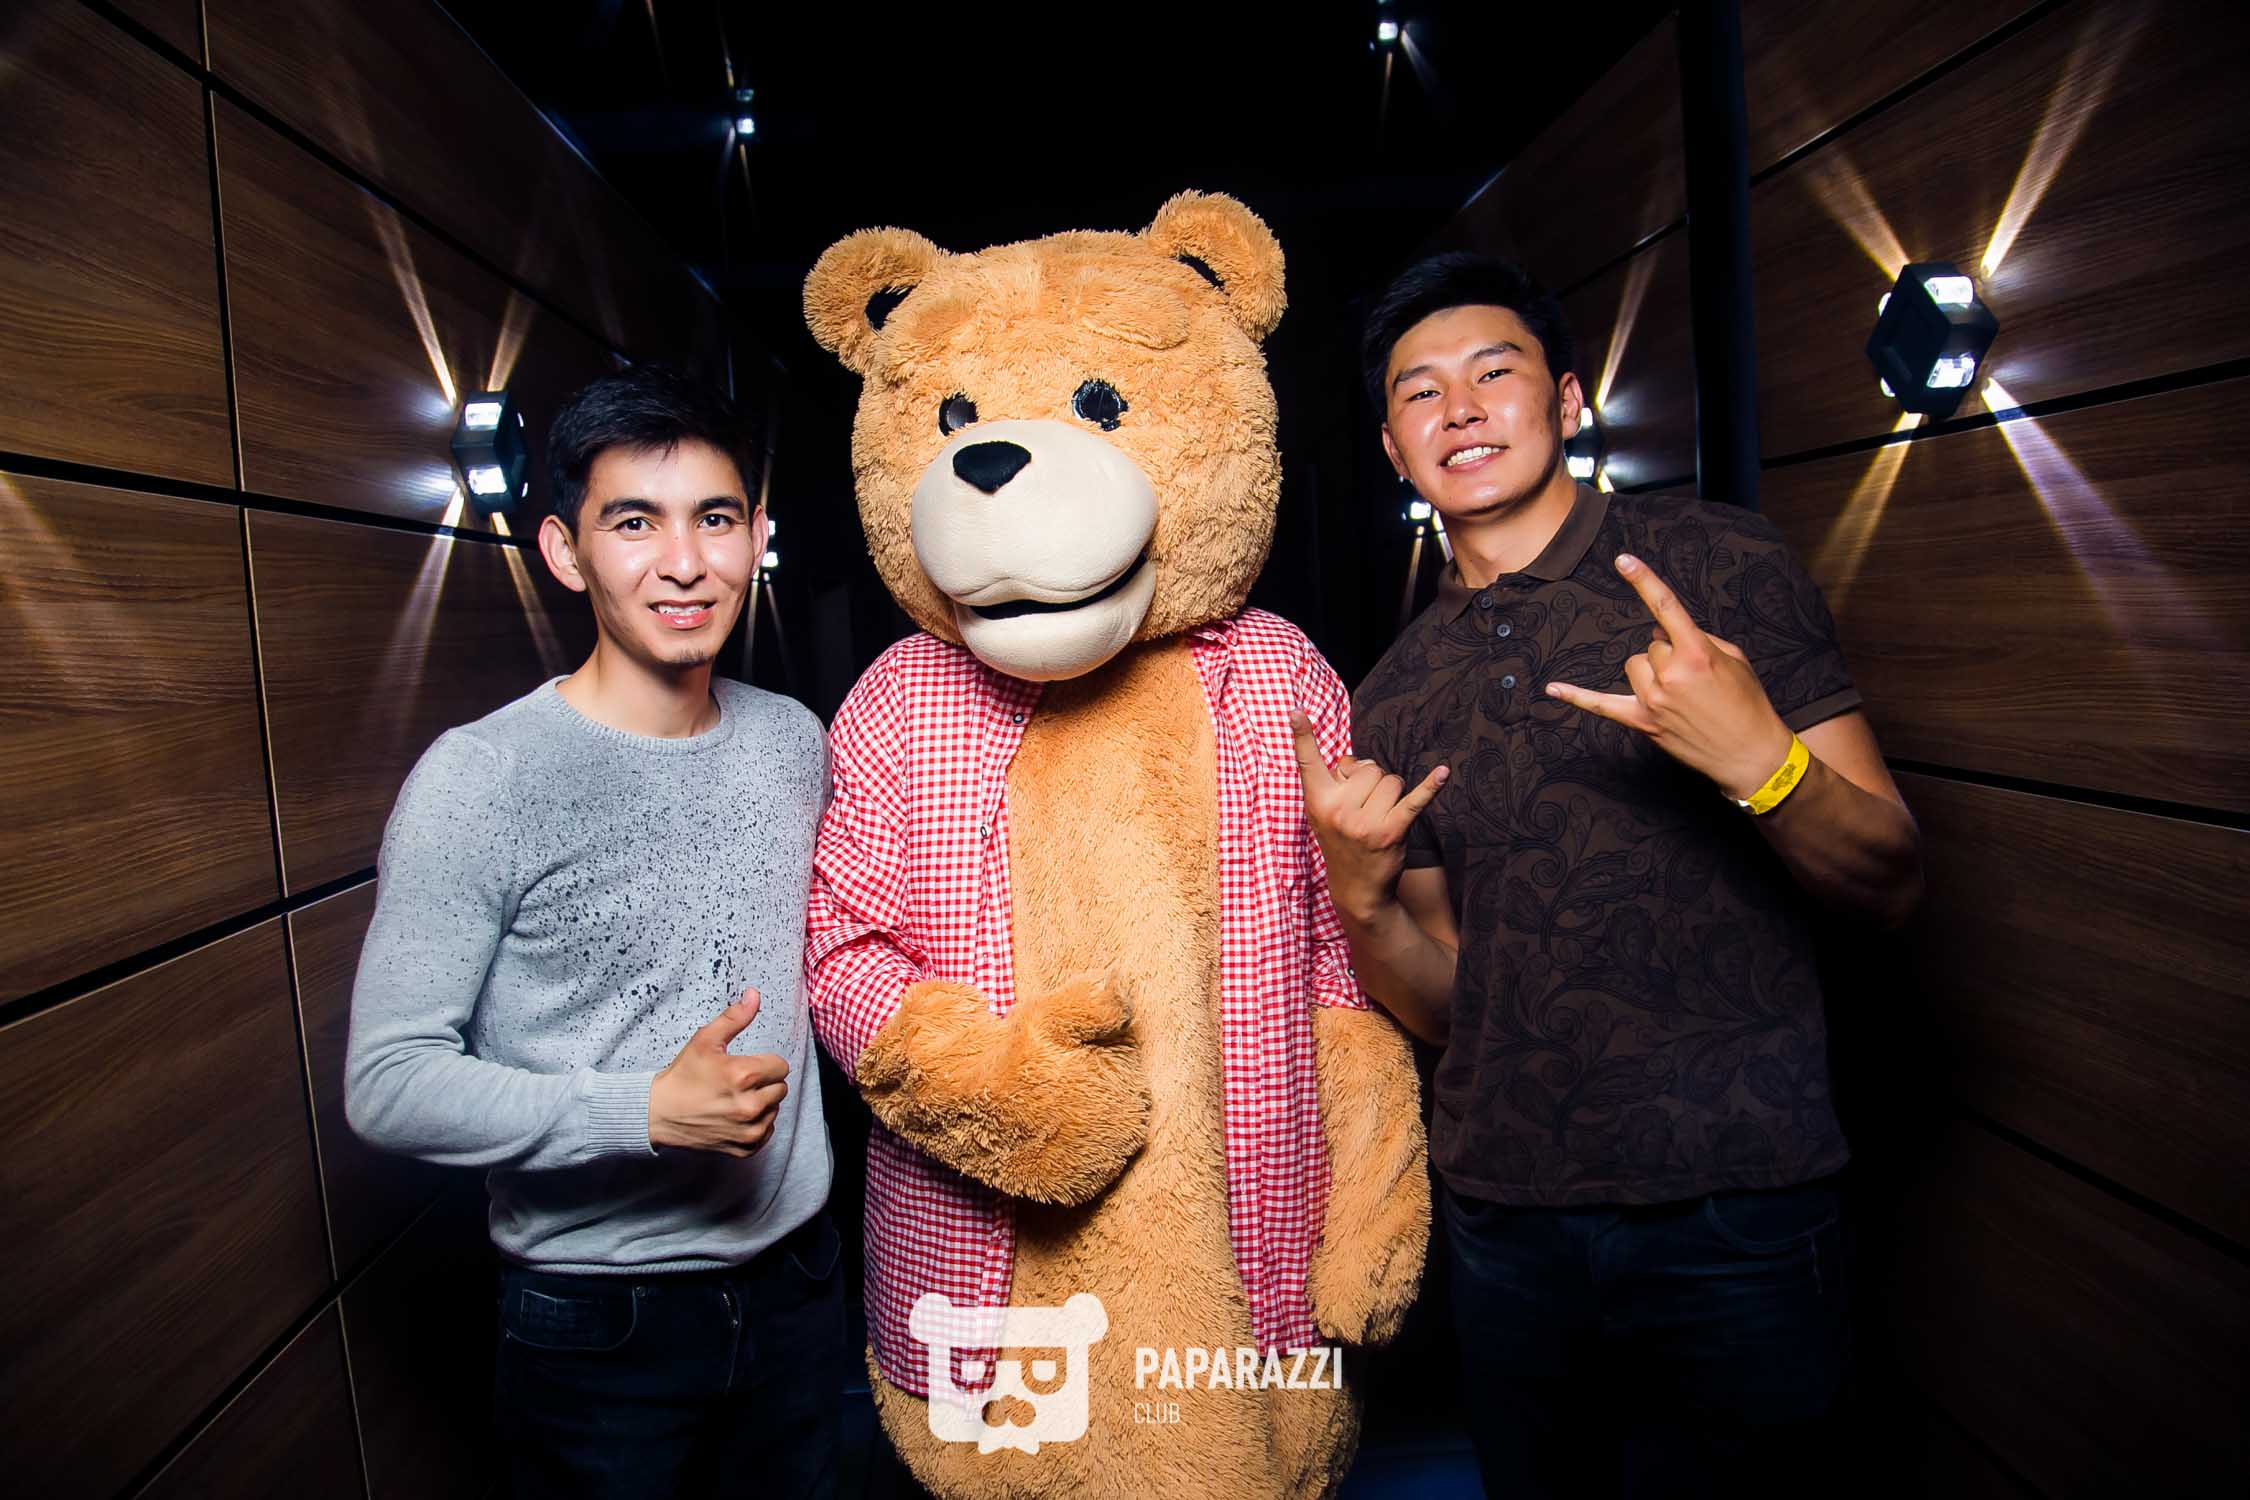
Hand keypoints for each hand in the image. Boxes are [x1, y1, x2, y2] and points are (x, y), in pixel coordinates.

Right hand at [648, 987, 789, 1156]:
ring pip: (775, 1110)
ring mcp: (748, 1130)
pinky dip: (756, 1125)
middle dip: (764, 1083)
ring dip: (761, 1104)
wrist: (658, 1114)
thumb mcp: (705, 1040)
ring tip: (734, 1099)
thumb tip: (755, 995)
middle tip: (738, 1083)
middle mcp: (750, 1105)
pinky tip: (735, 1117)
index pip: (781, 1066)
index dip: (764, 1064)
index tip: (745, 1067)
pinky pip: (767, 1132)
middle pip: (780, 1088)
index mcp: (744, 1075)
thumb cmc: (682, 1076)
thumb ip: (735, 1017)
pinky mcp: (745, 1148)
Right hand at [1289, 710, 1447, 924]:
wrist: (1356, 887)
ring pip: (1390, 780)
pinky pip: (1414, 800)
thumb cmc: (1341, 839)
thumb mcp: (1326, 811)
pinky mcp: (1391, 831)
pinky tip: (1443, 773)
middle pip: (1367, 768)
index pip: (1307, 763)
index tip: (1295, 711)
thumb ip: (1335, 780)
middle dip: (1371, 781)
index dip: (1302, 736)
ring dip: (1391, 794)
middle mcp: (1338, 810)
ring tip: (1379, 816)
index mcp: (1317, 801)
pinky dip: (1431, 786)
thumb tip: (1357, 761)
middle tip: (1363, 808)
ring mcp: (1365, 822)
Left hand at [1544, 553, 1793, 798]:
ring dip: (1651, 672)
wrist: (1750, 754)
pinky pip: (1601, 705)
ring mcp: (1653, 700)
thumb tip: (1664, 634)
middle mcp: (1671, 676)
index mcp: (1697, 654)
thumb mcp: (1734, 659)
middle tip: (1695, 678)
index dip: (1644, 581)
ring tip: (1679, 692)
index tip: (1623, 560)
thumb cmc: (1747, 703)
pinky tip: (1553, 688)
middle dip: (1669, 654)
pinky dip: (1577, 696)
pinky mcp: (1643, 722)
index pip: (1665, 608)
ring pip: (1634, 666)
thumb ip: (1699, 638)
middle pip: (1650, 645)